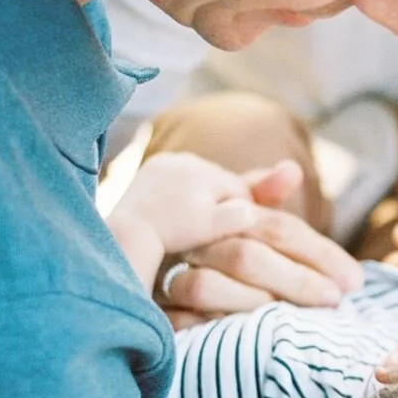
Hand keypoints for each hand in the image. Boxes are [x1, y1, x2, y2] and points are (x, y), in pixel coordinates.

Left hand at [110, 151, 259, 268]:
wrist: (123, 233)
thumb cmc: (172, 235)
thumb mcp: (213, 228)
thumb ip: (243, 214)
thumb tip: (274, 190)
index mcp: (208, 172)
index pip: (241, 194)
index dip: (243, 217)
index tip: (237, 238)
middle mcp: (188, 158)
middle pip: (220, 185)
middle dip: (222, 205)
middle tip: (212, 233)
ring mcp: (167, 160)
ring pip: (199, 182)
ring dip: (201, 200)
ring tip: (193, 226)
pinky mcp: (151, 167)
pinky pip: (178, 180)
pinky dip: (181, 195)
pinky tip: (175, 215)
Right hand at [149, 159, 363, 324]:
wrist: (114, 247)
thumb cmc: (184, 231)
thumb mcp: (224, 209)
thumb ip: (258, 194)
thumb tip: (293, 171)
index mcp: (216, 208)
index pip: (275, 227)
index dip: (318, 252)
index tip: (355, 280)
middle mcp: (186, 234)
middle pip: (247, 254)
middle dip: (297, 280)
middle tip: (335, 303)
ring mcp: (159, 268)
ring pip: (208, 285)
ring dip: (254, 303)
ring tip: (291, 321)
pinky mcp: (142, 303)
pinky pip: (176, 319)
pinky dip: (209, 328)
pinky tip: (241, 337)